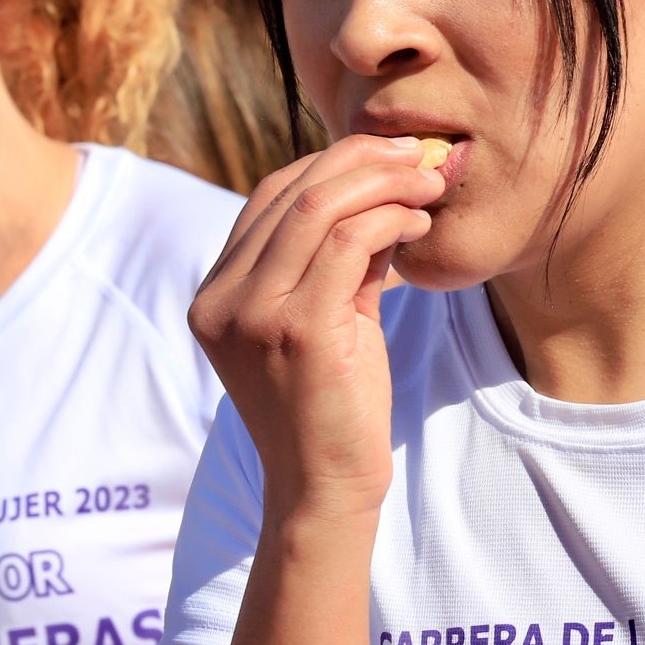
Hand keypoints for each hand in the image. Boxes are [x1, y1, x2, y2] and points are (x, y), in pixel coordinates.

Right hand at [188, 134, 441, 523]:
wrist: (326, 489)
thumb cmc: (332, 408)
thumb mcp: (325, 318)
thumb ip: (335, 258)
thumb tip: (377, 187)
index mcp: (215, 294)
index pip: (268, 197)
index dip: (331, 164)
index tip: (389, 155)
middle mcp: (221, 300)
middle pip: (292, 192)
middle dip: (364, 160)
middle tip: (420, 155)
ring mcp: (251, 315)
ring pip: (318, 207)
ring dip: (384, 183)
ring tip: (429, 184)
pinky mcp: (295, 331)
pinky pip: (346, 243)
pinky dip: (389, 219)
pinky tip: (418, 224)